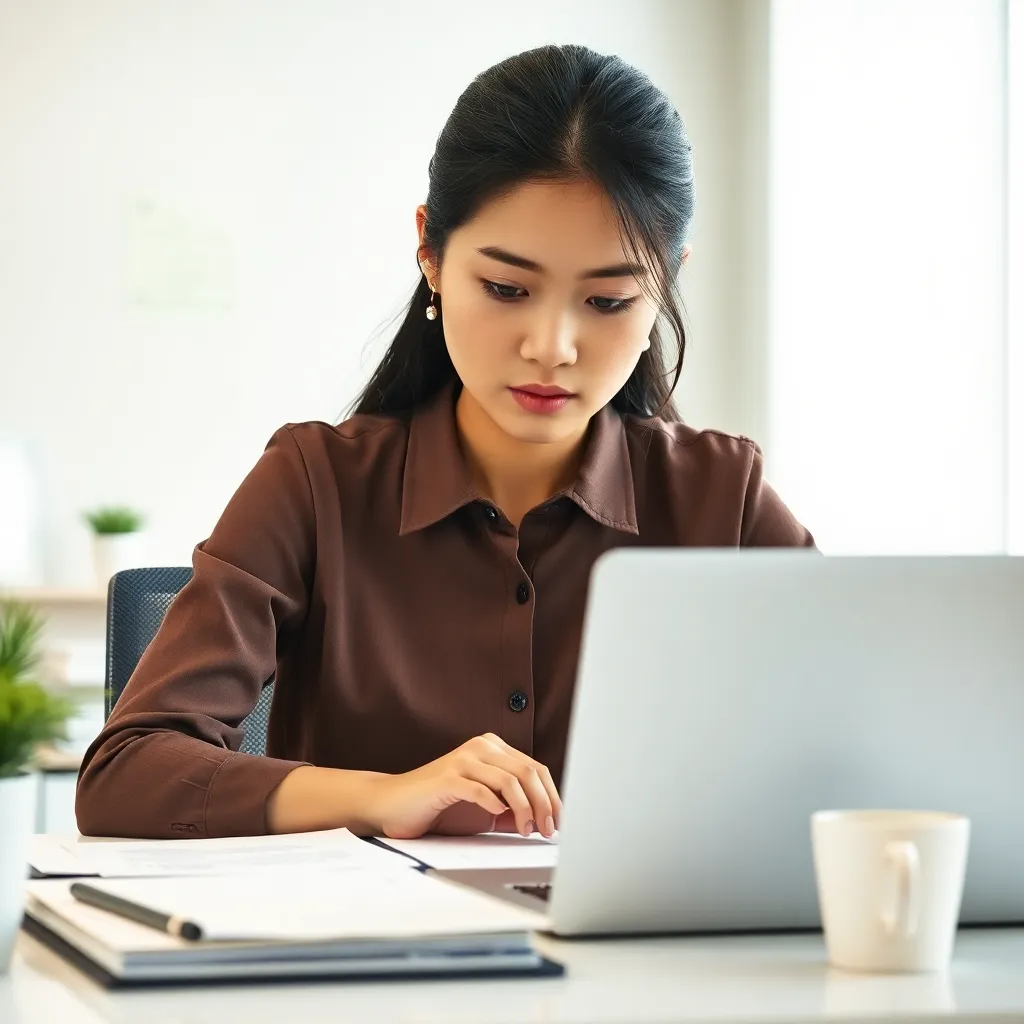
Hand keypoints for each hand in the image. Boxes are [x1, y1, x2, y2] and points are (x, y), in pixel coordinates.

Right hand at [366, 733, 561, 840]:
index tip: (559, 822)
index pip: (535, 768)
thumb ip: (513, 810)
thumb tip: (546, 821)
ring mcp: (463, 759)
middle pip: (528, 771)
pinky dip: (495, 805)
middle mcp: (481, 747)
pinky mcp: (446, 777)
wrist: (393, 805)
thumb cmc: (440, 807)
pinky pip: (480, 789)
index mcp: (493, 748)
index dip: (552, 796)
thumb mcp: (485, 808)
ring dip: (524, 809)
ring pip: (509, 780)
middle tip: (547, 830)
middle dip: (544, 804)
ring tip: (526, 830)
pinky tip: (498, 818)